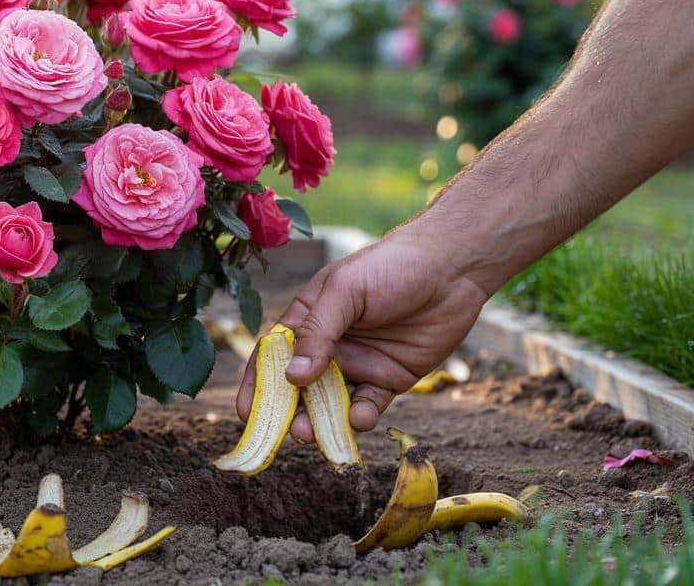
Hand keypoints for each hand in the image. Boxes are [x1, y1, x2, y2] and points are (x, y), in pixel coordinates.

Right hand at [235, 222, 490, 441]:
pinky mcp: (390, 378)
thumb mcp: (345, 292)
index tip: (248, 413)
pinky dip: (360, 417)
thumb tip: (292, 376)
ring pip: (331, 403)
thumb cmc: (390, 266)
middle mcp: (329, 346)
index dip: (258, 385)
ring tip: (317, 434)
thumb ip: (318, 332)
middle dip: (291, 413)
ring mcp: (359, 364)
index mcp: (308, 319)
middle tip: (290, 432)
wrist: (452, 268)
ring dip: (321, 422)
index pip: (274, 357)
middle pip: (299, 388)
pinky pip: (368, 405)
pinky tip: (359, 417)